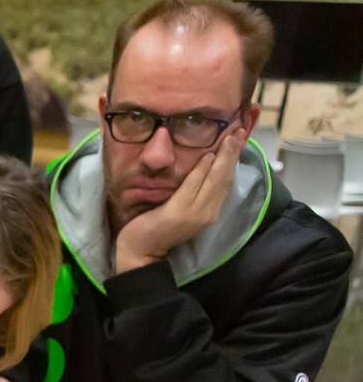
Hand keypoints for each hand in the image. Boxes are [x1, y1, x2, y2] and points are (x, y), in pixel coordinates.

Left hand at [114, 130, 242, 272]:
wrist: (141, 251)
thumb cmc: (157, 225)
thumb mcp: (181, 206)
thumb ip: (193, 189)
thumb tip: (203, 164)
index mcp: (210, 210)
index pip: (227, 181)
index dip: (235, 159)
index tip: (240, 138)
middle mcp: (209, 213)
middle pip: (225, 178)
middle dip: (234, 153)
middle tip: (239, 131)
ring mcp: (195, 214)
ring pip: (214, 180)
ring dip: (224, 157)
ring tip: (230, 137)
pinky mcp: (179, 213)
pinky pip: (192, 187)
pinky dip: (201, 171)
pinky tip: (208, 156)